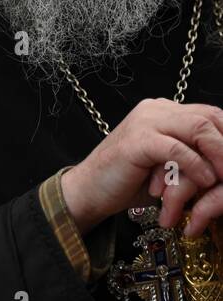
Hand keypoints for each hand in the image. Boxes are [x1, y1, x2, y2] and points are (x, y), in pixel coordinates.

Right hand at [60, 98, 222, 234]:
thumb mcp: (170, 165)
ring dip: (220, 154)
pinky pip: (178, 149)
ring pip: (198, 127)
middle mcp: (154, 110)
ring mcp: (144, 122)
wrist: (89, 190)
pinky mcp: (137, 141)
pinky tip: (205, 182)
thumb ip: (193, 154)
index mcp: (162, 111)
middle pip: (209, 116)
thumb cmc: (129, 181)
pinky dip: (197, 166)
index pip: (210, 114)